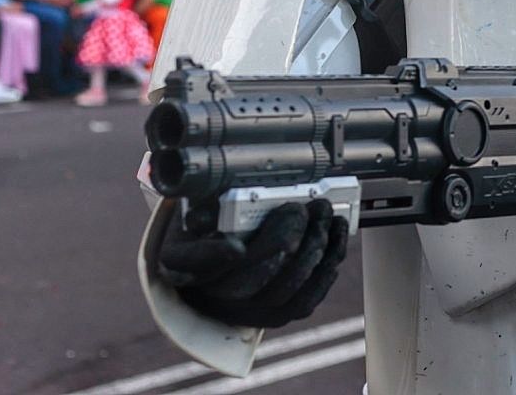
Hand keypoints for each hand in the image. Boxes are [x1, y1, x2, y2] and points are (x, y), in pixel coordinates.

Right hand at [156, 200, 347, 328]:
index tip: (234, 247)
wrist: (214, 262)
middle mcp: (209, 292)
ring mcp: (241, 309)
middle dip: (282, 241)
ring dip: (312, 253)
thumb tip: (214, 207)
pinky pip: (301, 304)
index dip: (212, 257)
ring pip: (280, 293)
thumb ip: (210, 199)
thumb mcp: (201, 202)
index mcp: (181, 260)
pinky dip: (324, 273)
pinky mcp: (270, 316)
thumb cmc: (212, 223)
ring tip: (325, 219)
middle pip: (245, 281)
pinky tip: (333, 244)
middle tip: (303, 210)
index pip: (192, 262)